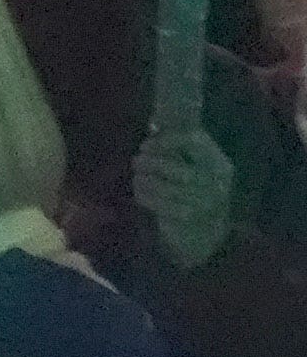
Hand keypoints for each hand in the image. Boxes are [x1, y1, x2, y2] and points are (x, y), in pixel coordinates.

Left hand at [134, 124, 239, 272]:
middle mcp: (216, 183)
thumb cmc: (195, 189)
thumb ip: (178, 147)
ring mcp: (204, 203)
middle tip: (137, 161)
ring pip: (164, 187)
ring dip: (143, 178)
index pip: (195, 140)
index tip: (146, 144)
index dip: (167, 139)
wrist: (207, 232)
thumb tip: (154, 124)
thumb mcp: (194, 166)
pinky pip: (158, 203)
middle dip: (150, 162)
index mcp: (219, 163)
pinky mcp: (189, 218)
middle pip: (177, 167)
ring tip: (138, 175)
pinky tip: (140, 190)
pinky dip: (144, 194)